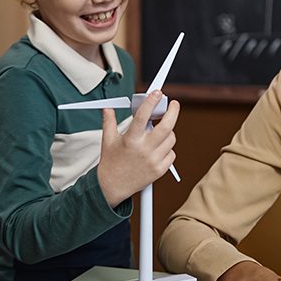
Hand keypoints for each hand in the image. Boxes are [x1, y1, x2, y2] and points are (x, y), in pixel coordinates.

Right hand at [97, 90, 179, 206]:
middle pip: (167, 126)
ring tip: (158, 132)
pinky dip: (168, 148)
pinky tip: (158, 148)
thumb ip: (109, 122)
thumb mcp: (107, 141)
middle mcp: (144, 150)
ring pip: (171, 139)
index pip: (143, 116)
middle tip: (173, 105)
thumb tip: (107, 108)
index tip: (157, 93)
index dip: (151, 102)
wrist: (112, 187)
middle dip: (173, 112)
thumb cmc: (110, 162)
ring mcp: (153, 161)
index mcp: (130, 140)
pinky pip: (172, 154)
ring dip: (168, 132)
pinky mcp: (160, 170)